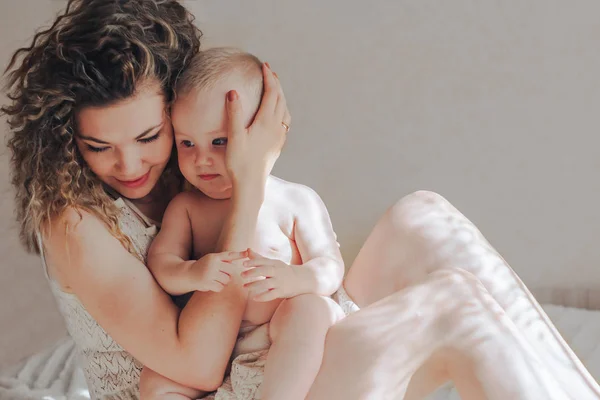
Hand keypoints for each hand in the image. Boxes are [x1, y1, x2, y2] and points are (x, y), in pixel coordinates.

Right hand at [191, 250, 247, 291]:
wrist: (188, 274)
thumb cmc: (204, 266)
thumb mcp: (212, 259)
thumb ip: (225, 258)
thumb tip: (243, 255)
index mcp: (214, 257)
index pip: (229, 255)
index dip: (239, 254)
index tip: (248, 252)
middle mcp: (212, 264)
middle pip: (231, 271)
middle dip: (229, 274)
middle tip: (220, 274)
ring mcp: (209, 273)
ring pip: (227, 280)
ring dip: (223, 282)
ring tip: (214, 279)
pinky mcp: (207, 283)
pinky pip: (220, 287)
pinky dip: (218, 287)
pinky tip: (211, 284)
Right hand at [224, 63, 290, 183]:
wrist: (251, 184)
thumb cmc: (240, 162)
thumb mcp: (234, 136)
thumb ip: (234, 113)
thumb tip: (233, 92)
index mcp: (266, 122)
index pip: (271, 93)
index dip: (269, 78)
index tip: (264, 66)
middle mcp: (276, 127)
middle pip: (280, 99)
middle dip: (275, 83)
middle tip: (269, 72)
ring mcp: (279, 137)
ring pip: (284, 110)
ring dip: (280, 96)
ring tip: (274, 88)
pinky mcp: (278, 145)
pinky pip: (284, 121)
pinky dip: (282, 110)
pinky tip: (278, 113)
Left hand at [241, 249, 304, 301]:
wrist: (301, 279)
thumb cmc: (283, 270)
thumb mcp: (273, 262)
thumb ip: (259, 257)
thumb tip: (247, 249)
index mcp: (274, 264)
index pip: (263, 261)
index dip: (253, 262)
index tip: (243, 264)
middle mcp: (277, 272)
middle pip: (264, 271)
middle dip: (253, 272)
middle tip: (242, 275)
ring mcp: (279, 282)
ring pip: (266, 283)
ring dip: (254, 285)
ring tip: (244, 286)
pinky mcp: (282, 291)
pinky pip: (271, 295)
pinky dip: (262, 297)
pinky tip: (254, 298)